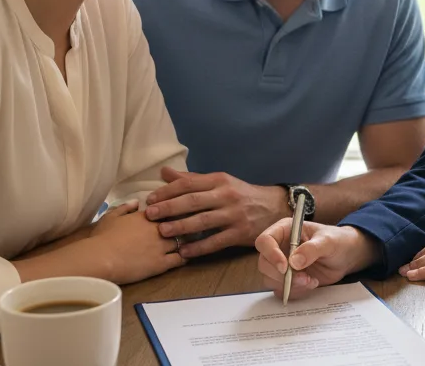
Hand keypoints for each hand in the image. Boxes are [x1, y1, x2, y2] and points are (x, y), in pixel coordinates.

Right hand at [86, 201, 185, 284]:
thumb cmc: (103, 237)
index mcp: (147, 216)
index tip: (180, 211)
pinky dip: (186, 256)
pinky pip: (180, 258)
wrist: (101, 258)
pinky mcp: (161, 263)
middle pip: (180, 223)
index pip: (168, 209)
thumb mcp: (111, 217)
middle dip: (186, 223)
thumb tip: (136, 201)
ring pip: (183, 240)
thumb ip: (125, 207)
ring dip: (188, 240)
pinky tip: (188, 255)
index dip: (174, 211)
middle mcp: (158, 228)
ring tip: (194, 240)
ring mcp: (161, 246)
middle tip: (193, 224)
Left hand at [145, 167, 288, 256]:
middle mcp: (226, 195)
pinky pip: (216, 242)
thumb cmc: (241, 194)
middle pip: (193, 201)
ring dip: (181, 227)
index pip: (189, 184)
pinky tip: (184, 252)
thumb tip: (165, 173)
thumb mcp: (220, 182)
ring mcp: (234, 215)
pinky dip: (199, 247)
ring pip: (203, 221)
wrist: (274, 207)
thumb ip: (192, 179)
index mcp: (219, 180)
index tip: (150, 199)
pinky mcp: (240, 233)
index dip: (168, 191)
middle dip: (169, 208)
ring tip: (163, 232)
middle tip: (150, 215)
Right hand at [254, 220, 379, 300]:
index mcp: (285, 230)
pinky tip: (311, 284)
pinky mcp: (288, 280)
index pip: (265, 241)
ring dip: (290, 285)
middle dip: (282, 276)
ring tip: (311, 281)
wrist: (346, 256)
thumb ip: (312, 249)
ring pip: (270, 279)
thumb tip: (294, 262)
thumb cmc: (337, 241)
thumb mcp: (328, 241)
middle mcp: (279, 247)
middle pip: (264, 264)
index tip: (285, 267)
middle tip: (304, 278)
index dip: (271, 254)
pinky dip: (295, 292)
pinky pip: (281, 290)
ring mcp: (282, 265)